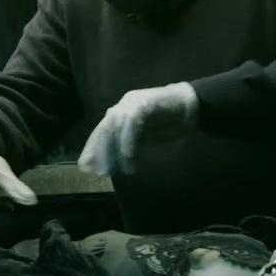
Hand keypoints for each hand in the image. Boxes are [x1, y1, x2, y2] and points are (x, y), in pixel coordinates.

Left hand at [79, 82, 198, 175]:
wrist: (190, 105)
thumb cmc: (166, 122)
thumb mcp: (143, 138)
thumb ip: (127, 147)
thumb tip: (108, 163)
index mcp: (119, 113)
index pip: (100, 132)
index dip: (91, 150)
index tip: (85, 168)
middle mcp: (122, 106)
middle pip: (104, 130)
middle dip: (101, 153)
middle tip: (104, 173)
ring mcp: (133, 102)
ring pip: (116, 125)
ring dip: (116, 150)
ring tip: (122, 169)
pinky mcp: (147, 102)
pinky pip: (133, 121)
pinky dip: (129, 139)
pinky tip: (130, 155)